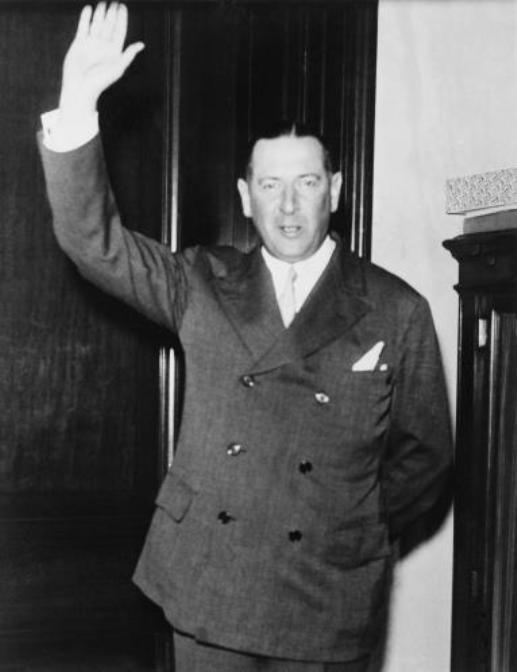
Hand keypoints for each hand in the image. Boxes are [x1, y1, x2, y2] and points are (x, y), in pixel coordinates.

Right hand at [59, 2, 144, 122]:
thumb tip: (142, 44)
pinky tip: (88, 9)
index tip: (122, 7)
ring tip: (103, 2)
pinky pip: (83, 27)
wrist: (80, 87)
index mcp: (114, 51)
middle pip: (109, 25)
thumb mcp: (118, 67)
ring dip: (100, 13)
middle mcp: (103, 46)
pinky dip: (85, 18)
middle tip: (114, 1)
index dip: (122, 19)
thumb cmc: (100, 81)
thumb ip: (129, 54)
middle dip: (112, 13)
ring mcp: (91, 44)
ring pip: (97, 24)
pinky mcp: (79, 43)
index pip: (119, 31)